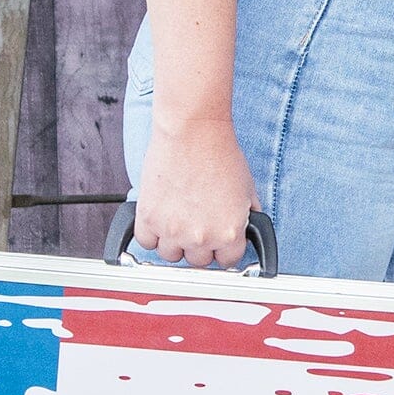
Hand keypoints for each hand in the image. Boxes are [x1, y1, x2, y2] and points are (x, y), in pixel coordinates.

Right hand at [131, 112, 259, 267]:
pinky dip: (151, 234)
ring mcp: (173, 230)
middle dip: (198, 247)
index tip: (217, 244)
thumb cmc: (219, 154)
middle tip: (196, 227)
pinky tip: (158, 221)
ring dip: (173, 243)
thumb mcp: (247, 189)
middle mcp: (201, 237)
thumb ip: (245, 216)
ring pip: (170, 256)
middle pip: (197, 261)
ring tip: (177, 223)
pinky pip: (145, 242)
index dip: (223, 251)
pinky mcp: (149, 218)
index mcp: (229, 232)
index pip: (227, 261)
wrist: (193, 133)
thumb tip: (246, 228)